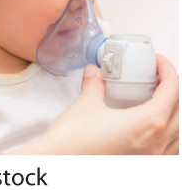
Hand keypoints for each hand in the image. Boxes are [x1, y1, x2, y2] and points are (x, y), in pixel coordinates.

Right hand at [13, 54, 178, 154]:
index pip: (171, 93)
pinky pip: (168, 150)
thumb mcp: (85, 105)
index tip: (159, 62)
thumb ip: (95, 85)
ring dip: (172, 114)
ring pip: (177, 135)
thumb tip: (95, 73)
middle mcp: (156, 144)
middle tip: (157, 77)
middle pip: (179, 112)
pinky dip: (168, 136)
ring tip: (157, 102)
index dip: (168, 72)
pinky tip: (154, 129)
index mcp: (147, 124)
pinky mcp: (143, 167)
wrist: (59, 163)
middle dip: (171, 91)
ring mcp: (152, 159)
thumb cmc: (72, 141)